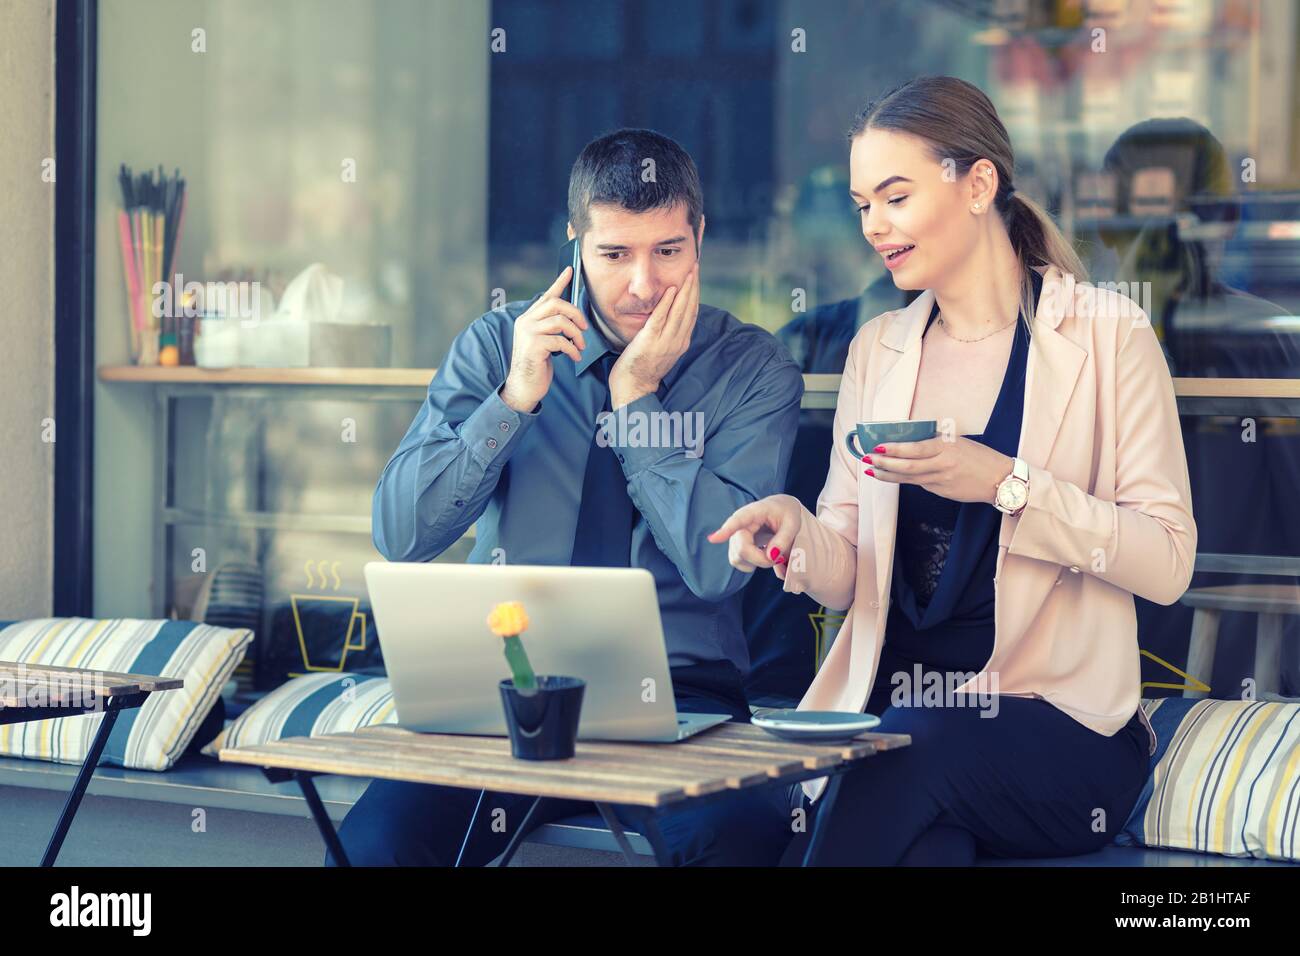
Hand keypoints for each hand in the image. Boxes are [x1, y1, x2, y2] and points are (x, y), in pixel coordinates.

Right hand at [499, 267, 588, 412]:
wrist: (524, 387)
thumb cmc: (537, 365)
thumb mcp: (544, 342)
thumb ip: (552, 328)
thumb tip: (571, 317)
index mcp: (528, 318)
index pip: (546, 295)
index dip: (560, 282)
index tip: (571, 270)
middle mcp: (525, 322)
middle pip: (556, 304)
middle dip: (576, 314)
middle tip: (584, 328)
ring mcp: (528, 333)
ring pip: (561, 322)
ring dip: (576, 335)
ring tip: (580, 347)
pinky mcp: (533, 346)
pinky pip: (561, 340)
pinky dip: (572, 349)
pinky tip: (575, 357)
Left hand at [608, 265, 698, 407]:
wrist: (634, 387)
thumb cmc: (644, 368)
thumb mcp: (663, 349)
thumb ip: (669, 333)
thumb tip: (671, 316)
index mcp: (682, 342)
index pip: (692, 313)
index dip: (695, 293)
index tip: (696, 277)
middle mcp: (678, 341)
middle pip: (690, 308)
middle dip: (694, 286)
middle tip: (696, 267)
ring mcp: (666, 342)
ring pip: (680, 311)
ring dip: (685, 290)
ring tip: (689, 273)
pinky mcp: (651, 341)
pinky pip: (661, 318)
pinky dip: (668, 303)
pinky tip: (671, 289)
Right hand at [706, 494, 802, 579]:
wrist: (781, 510)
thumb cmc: (786, 513)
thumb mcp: (792, 523)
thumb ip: (784, 540)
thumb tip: (771, 557)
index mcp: (753, 512)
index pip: (737, 521)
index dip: (725, 531)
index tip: (713, 539)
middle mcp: (739, 525)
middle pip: (742, 550)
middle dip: (762, 559)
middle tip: (780, 556)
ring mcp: (735, 538)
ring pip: (739, 560)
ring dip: (758, 562)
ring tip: (773, 553)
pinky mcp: (736, 549)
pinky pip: (740, 564)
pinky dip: (754, 565)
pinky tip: (764, 556)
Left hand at [866, 436, 1011, 503]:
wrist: (999, 480)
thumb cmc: (979, 456)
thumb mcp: (958, 442)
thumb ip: (935, 442)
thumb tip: (911, 443)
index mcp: (946, 447)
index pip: (915, 449)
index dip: (894, 450)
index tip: (877, 447)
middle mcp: (942, 465)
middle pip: (907, 467)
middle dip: (884, 464)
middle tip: (867, 460)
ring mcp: (941, 481)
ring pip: (909, 478)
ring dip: (888, 476)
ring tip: (872, 471)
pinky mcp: (941, 492)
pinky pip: (920, 484)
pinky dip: (906, 480)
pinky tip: (894, 477)